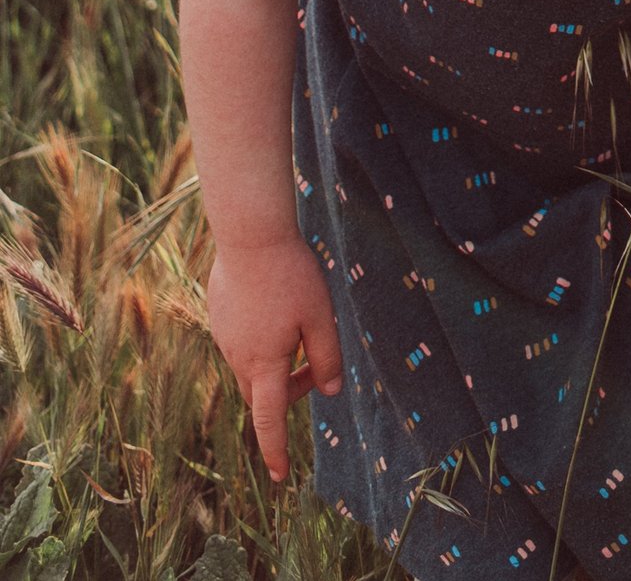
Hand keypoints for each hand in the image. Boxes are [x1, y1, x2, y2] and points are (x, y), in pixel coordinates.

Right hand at [206, 231, 342, 479]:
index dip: (276, 450)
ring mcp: (224, 337)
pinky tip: (274, 305)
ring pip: (250, 368)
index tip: (280, 476)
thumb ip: (327, 356)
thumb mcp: (320, 316)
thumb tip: (330, 391)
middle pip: (262, 396)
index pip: (270, 419)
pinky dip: (260, 342)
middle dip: (288, 395)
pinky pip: (240, 343)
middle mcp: (238, 357)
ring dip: (276, 366)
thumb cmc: (291, 275)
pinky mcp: (219, 317)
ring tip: (299, 328)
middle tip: (316, 370)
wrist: (249, 235)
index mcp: (264, 363)